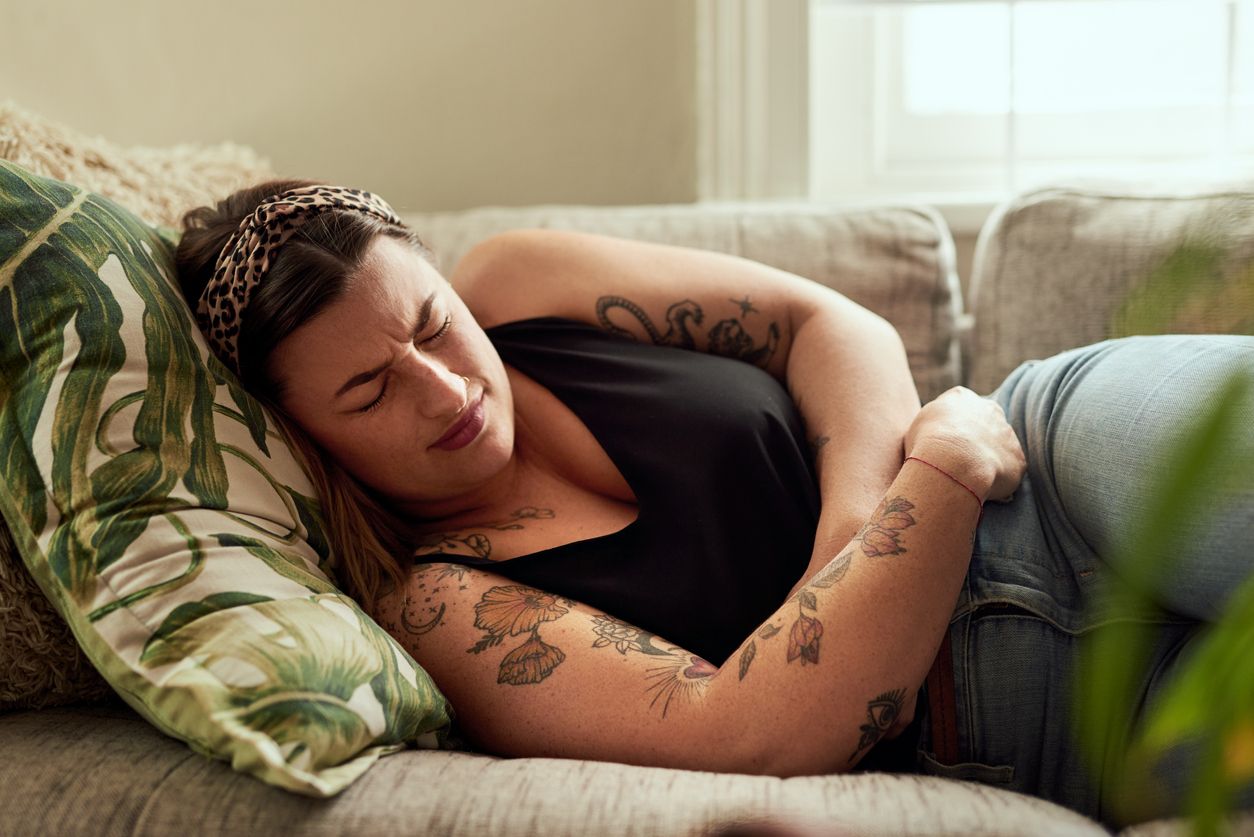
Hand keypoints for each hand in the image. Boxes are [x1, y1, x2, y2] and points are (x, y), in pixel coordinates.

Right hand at [903, 387, 1025, 502]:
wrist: (951, 460)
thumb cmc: (926, 444)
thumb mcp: (918, 425)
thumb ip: (932, 425)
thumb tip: (935, 437)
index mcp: (961, 398)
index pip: (960, 408)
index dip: (952, 428)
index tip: (944, 444)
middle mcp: (989, 409)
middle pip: (985, 425)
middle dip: (975, 441)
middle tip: (958, 462)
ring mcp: (1007, 433)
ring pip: (998, 449)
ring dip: (987, 461)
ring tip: (967, 480)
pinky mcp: (1018, 458)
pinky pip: (1008, 471)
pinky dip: (997, 480)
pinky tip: (980, 488)